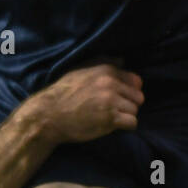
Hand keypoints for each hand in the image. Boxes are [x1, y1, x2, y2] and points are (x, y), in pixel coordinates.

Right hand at [22, 63, 143, 143]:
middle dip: (128, 104)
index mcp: (106, 69)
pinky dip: (125, 126)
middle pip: (138, 96)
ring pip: (135, 110)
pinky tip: (112, 125)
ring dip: (125, 116)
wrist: (49, 115)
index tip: (117, 98)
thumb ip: (104, 62)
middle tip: (113, 109)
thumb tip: (123, 60)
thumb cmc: (63, 92)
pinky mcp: (110, 119)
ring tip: (110, 117)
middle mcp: (111, 83)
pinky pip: (132, 123)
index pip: (135, 80)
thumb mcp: (81, 69)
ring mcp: (112, 101)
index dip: (128, 91)